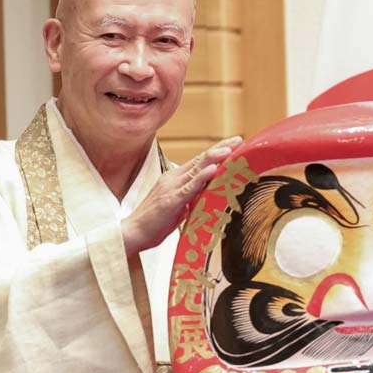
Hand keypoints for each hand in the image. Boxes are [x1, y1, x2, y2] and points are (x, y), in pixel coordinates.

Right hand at [121, 137, 239, 255]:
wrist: (133, 232)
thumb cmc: (155, 221)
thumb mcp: (179, 205)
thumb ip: (192, 197)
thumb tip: (208, 195)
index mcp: (175, 178)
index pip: (200, 161)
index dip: (217, 151)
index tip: (234, 144)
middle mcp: (174, 178)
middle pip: (201, 159)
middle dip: (221, 148)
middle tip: (238, 139)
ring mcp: (172, 187)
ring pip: (196, 169)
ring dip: (215, 158)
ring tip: (230, 150)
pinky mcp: (172, 200)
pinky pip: (189, 187)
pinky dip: (202, 177)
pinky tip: (214, 169)